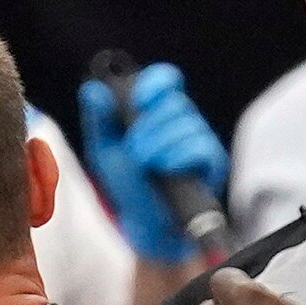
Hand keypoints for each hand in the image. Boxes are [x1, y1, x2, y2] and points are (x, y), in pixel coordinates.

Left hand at [77, 62, 230, 266]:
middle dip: (148, 127)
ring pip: (186, 124)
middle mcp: (183, 121)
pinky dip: (177, 156)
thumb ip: (99, 120)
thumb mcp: (104, 151)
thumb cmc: (127, 187)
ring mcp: (200, 140)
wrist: (145, 225)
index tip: (138, 101)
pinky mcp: (214, 162)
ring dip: (158, 145)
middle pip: (174, 102)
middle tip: (134, 150)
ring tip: (146, 165)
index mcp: (158, 111)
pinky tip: (165, 169)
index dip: (154, 84)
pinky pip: (200, 146)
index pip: (165, 79)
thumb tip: (92, 88)